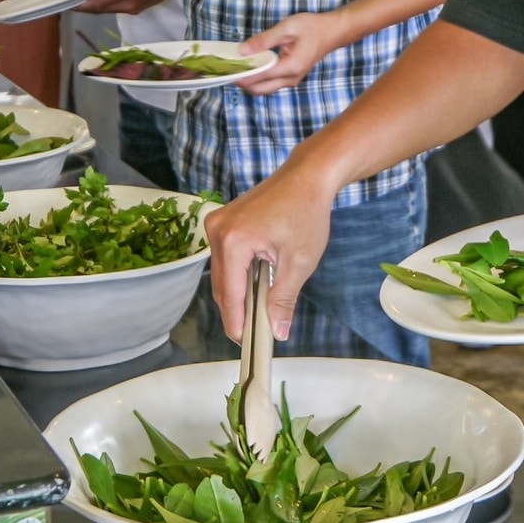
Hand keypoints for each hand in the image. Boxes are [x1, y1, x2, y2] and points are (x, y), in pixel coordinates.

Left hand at [77, 0, 173, 14]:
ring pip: (111, 10)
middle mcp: (129, 5)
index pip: (99, 4)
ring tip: (87, 0)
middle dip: (89, 8)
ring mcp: (135, 8)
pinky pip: (120, 9)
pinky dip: (109, 5)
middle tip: (76, 3)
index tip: (72, 6)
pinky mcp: (139, 8)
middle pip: (104, 10)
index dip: (84, 6)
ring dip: (99, 7)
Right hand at [204, 151, 339, 342]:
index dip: (237, 324)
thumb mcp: (299, 262)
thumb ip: (284, 299)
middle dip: (238, 312)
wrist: (307, 176)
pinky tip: (255, 288)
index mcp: (233, 241)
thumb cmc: (306, 212)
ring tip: (258, 314)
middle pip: (223, 287)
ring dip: (239, 294)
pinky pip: (226, 259)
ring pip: (223, 274)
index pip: (230, 295)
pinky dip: (239, 276)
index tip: (246, 345)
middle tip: (255, 335)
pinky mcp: (222, 222)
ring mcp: (216, 224)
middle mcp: (217, 231)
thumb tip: (278, 332)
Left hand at [236, 11, 347, 95]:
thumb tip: (243, 50)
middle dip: (242, 83)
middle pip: (259, 90)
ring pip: (264, 89)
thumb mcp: (287, 28)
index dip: (241, 75)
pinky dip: (257, 79)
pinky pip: (270, 84)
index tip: (226, 70)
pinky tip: (249, 68)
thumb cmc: (312, 27)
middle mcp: (291, 79)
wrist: (332, 32)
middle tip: (227, 71)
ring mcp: (291, 81)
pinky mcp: (290, 78)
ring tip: (235, 69)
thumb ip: (264, 40)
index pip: (259, 76)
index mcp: (290, 67)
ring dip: (249, 83)